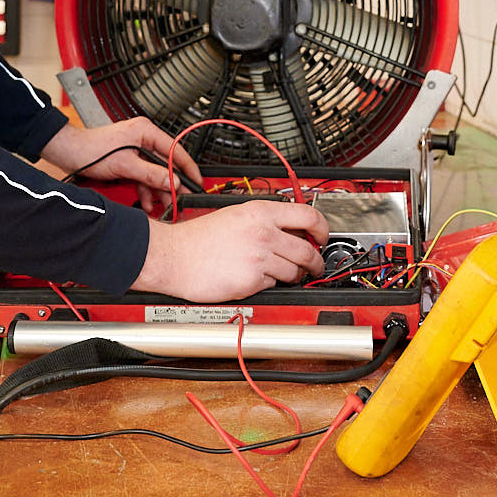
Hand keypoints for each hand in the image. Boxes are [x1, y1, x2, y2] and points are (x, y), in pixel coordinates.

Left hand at [40, 117, 200, 213]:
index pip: (175, 149)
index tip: (196, 181)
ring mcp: (136, 151)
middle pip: (165, 164)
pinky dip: (145, 190)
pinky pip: (143, 177)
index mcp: (146, 132)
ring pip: (154, 173)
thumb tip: (172, 181)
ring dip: (157, 191)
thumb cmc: (91, 150)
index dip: (187, 167)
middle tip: (180, 200)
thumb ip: (151, 173)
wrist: (69, 153)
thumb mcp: (125, 165)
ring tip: (163, 206)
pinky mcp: (128, 161)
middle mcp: (143, 139)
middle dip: (170, 184)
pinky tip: (147, 203)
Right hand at [133, 199, 328, 302]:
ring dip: (294, 276)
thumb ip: (263, 219)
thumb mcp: (234, 214)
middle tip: (315, 265)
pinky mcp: (251, 280)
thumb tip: (289, 228)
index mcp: (260, 212)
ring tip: (284, 275)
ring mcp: (259, 257)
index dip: (323, 228)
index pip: (308, 215)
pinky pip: (273, 285)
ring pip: (294, 271)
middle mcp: (263, 233)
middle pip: (307, 249)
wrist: (172, 256)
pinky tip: (255, 278)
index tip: (324, 236)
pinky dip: (269, 284)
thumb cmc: (197, 238)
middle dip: (316, 262)